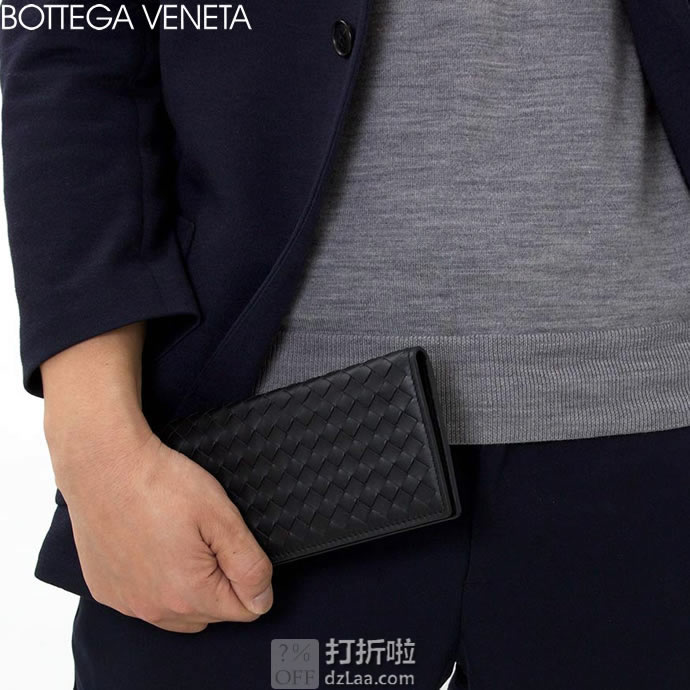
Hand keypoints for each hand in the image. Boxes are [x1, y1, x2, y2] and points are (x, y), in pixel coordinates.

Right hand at [40, 322, 272, 632]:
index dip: (250, 576)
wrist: (104, 465)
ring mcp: (127, 603)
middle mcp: (155, 610)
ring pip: (177, 612)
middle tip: (208, 537)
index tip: (233, 544)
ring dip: (189, 589)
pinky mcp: (106, 590)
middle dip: (221, 582)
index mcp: (189, 595)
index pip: (244, 609)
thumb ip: (248, 564)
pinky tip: (153, 547)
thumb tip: (262, 600)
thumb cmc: (161, 483)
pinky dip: (155, 584)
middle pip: (211, 613)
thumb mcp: (221, 516)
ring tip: (181, 542)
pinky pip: (144, 602)